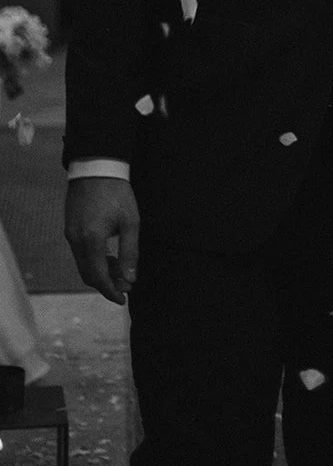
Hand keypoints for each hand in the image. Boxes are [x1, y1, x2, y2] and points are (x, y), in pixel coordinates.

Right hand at [65, 176, 139, 303]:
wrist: (96, 166)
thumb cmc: (117, 191)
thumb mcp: (130, 221)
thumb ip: (130, 252)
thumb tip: (130, 278)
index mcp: (91, 240)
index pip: (97, 277)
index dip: (110, 291)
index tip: (123, 299)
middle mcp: (76, 240)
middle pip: (87, 274)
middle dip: (106, 284)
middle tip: (124, 286)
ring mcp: (70, 234)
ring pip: (83, 264)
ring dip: (100, 272)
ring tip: (120, 270)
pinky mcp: (70, 228)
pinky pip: (80, 253)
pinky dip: (93, 260)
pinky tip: (108, 256)